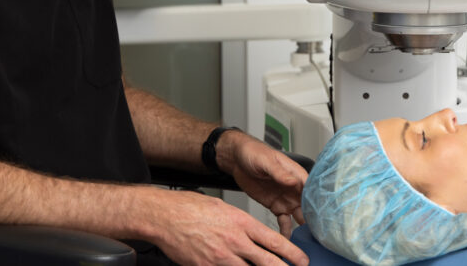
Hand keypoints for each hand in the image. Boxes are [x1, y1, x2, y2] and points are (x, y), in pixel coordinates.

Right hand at [144, 187, 308, 265]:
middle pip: (268, 262)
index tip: (302, 260)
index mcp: (240, 222)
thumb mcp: (222, 208)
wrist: (164, 216)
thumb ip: (240, 224)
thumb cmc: (190, 207)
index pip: (274, 241)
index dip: (292, 253)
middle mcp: (234, 241)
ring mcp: (221, 258)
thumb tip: (254, 235)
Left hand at [217, 131, 307, 236]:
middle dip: (313, 219)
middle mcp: (293, 188)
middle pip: (308, 206)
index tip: (321, 216)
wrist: (236, 159)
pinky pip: (284, 222)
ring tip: (305, 241)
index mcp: (295, 174)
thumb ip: (278, 172)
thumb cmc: (252, 153)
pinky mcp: (275, 206)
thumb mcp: (265, 160)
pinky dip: (287, 231)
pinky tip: (287, 241)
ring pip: (299, 216)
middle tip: (317, 235)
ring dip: (303, 228)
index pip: (311, 189)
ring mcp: (286, 198)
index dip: (317, 202)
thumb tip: (293, 181)